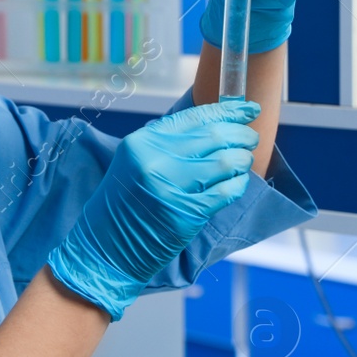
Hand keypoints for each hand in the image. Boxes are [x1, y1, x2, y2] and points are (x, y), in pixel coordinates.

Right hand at [46, 100, 260, 319]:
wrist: (106, 247)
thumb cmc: (124, 204)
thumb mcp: (137, 162)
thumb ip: (170, 144)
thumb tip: (217, 125)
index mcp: (143, 142)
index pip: (195, 117)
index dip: (228, 111)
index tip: (249, 109)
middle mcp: (156, 160)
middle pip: (215, 136)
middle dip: (242, 134)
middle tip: (250, 137)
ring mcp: (171, 188)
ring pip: (227, 161)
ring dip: (243, 159)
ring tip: (244, 161)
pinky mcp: (186, 214)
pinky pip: (227, 191)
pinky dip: (239, 184)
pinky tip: (238, 182)